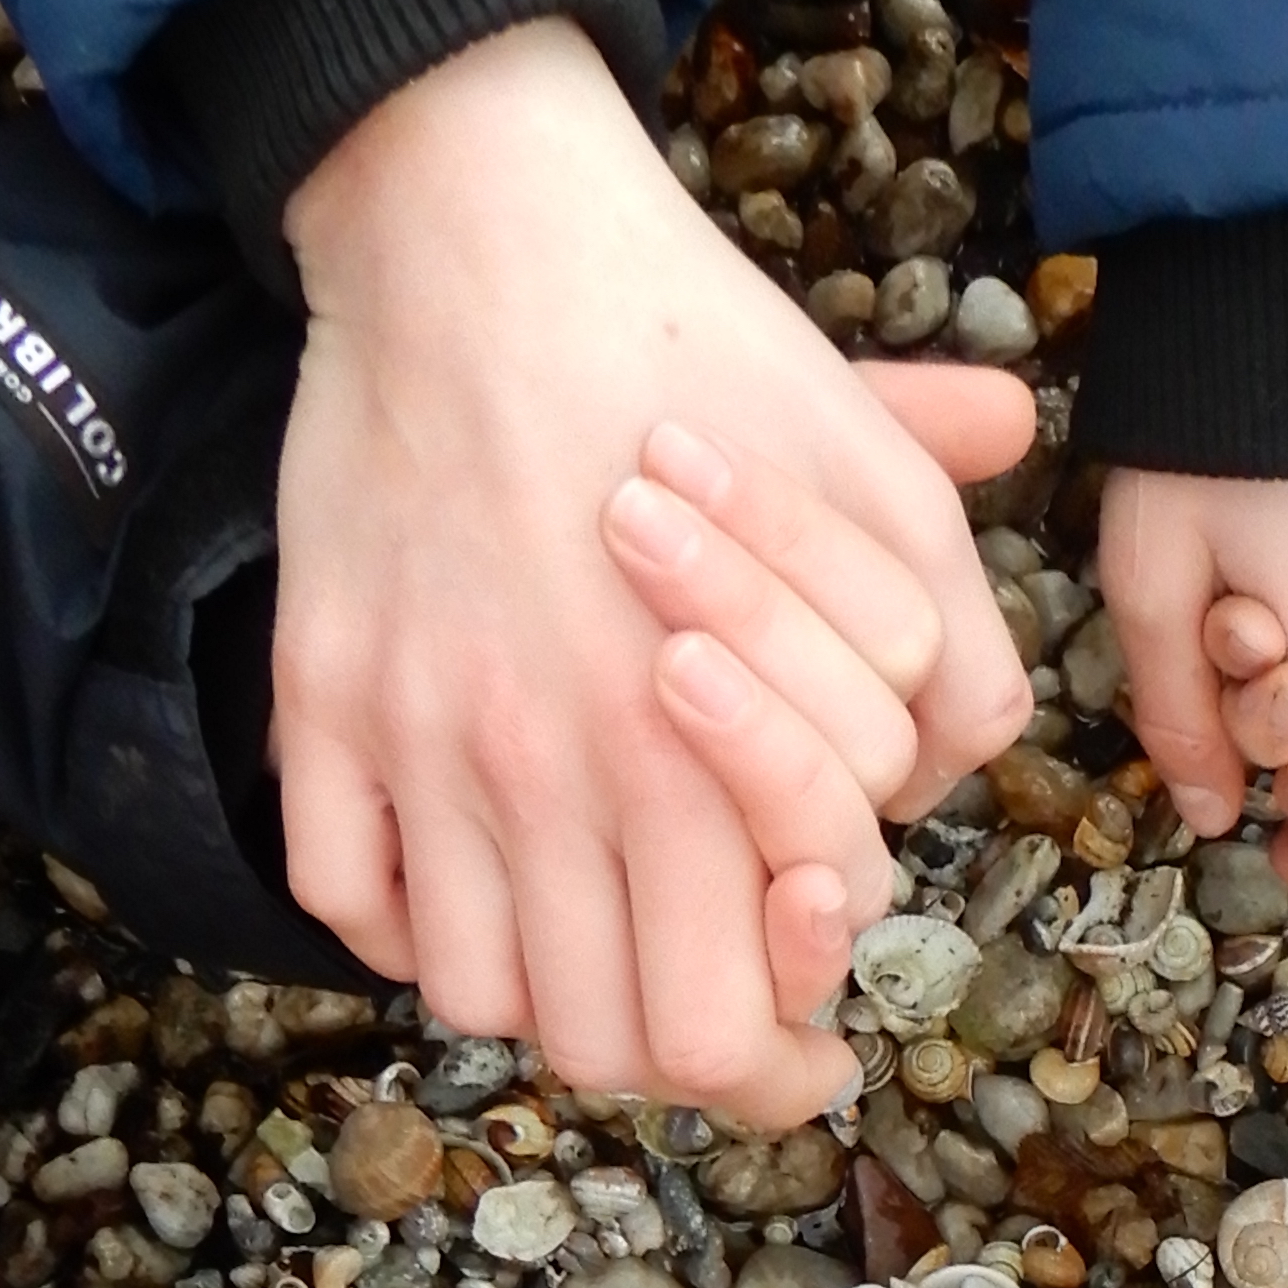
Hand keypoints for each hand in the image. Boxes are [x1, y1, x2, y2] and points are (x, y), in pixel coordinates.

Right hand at [272, 23, 1031, 1122]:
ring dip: (551, 994)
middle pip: (611, 1050)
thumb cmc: (692, 351)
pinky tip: (478, 881)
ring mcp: (423, 741)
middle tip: (719, 1021)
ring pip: (480, 997)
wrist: (479, 222)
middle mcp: (556, 769)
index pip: (732, 1029)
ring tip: (605, 944)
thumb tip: (965, 760)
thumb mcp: (873, 486)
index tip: (807, 1047)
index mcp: (701, 746)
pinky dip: (413, 923)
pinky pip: (349, 899)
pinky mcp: (323, 697)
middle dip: (682, 1057)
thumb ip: (945, 644)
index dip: (783, 1065)